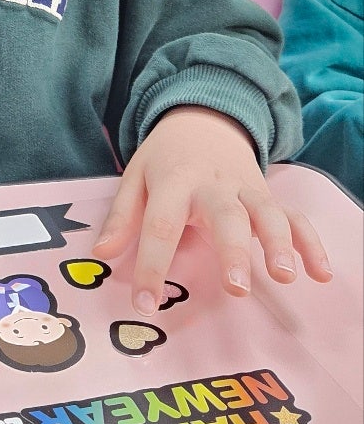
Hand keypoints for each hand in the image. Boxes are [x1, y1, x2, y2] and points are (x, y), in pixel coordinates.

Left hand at [93, 107, 331, 314]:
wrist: (204, 118)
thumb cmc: (166, 159)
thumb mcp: (135, 178)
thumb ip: (122, 217)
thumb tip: (102, 254)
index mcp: (174, 182)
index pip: (161, 226)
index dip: (152, 266)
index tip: (145, 304)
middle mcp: (213, 186)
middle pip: (226, 217)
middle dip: (234, 252)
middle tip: (237, 288)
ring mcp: (246, 190)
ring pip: (267, 214)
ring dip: (279, 244)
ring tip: (285, 276)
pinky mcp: (268, 195)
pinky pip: (293, 217)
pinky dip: (310, 243)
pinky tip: (321, 273)